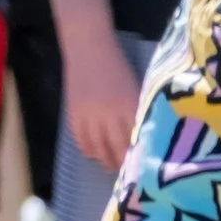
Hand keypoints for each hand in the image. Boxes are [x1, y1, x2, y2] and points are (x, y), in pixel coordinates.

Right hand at [62, 24, 143, 169]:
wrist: (89, 46)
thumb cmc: (119, 65)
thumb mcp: (136, 88)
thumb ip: (139, 111)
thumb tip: (146, 137)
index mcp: (130, 106)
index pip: (137, 140)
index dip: (141, 158)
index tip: (147, 169)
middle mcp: (109, 114)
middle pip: (118, 149)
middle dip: (125, 164)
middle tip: (131, 174)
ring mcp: (89, 115)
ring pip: (98, 149)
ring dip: (106, 161)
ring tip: (113, 166)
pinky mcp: (74, 114)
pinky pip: (81, 141)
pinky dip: (89, 151)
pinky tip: (96, 153)